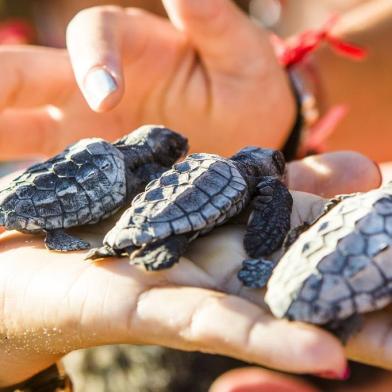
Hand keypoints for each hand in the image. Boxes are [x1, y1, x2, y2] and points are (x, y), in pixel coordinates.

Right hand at [0, 0, 294, 159]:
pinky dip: (25, 182)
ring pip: (22, 123)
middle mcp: (98, 81)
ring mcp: (88, 125)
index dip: (91, 59)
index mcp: (134, 44)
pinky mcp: (94, 164)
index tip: (104, 99)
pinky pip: (49, 169)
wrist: (247, 138)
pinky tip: (8, 200)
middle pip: (29, 73)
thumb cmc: (246, 89)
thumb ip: (211, 20)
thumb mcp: (239, 53)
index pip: (94, 34)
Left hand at [0, 151, 379, 386]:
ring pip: (267, 314)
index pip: (303, 233)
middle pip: (293, 283)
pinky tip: (323, 356)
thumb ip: (252, 175)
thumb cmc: (109, 210)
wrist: (28, 250)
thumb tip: (316, 158)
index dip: (355, 236)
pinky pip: (213, 322)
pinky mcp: (146, 309)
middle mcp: (215, 269)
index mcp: (225, 232)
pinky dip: (266, 338)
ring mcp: (185, 294)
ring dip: (330, 332)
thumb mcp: (191, 179)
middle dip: (357, 298)